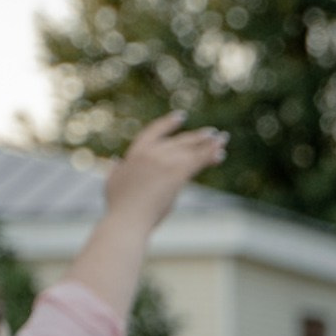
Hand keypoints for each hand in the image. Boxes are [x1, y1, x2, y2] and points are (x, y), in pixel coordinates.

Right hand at [104, 114, 226, 230]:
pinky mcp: (177, 175)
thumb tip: (117, 158)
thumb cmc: (120, 205)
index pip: (155, 131)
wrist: (128, 218)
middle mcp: (151, 153)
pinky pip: (197, 162)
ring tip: (222, 139)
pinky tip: (220, 153)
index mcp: (135, 152)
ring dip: (209, 144)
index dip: (169, 123)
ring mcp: (164, 162)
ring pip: (191, 150)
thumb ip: (116, 168)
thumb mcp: (113, 181)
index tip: (181, 116)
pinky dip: (210, 156)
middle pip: (179, 141)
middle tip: (213, 133)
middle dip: (198, 136)